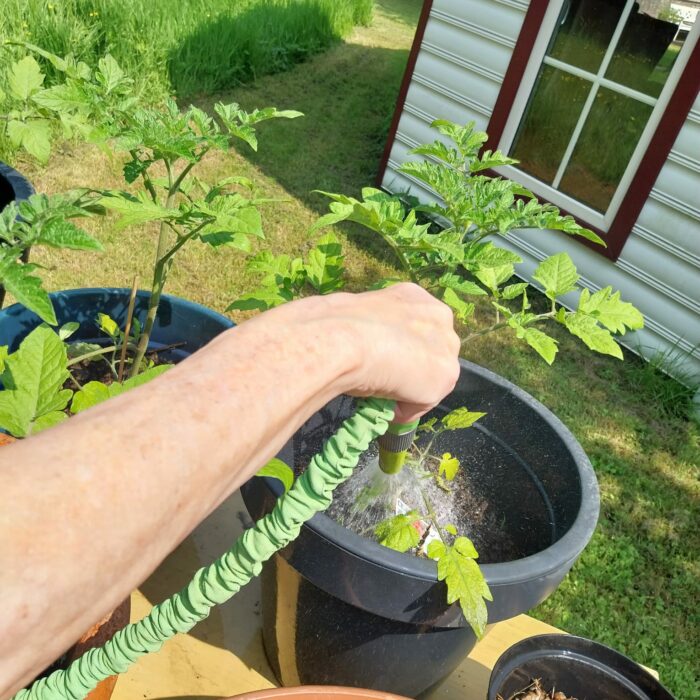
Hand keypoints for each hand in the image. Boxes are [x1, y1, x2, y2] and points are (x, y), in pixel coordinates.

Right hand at [317, 283, 460, 422]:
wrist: (347, 338)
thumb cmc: (340, 325)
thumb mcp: (360, 320)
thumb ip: (375, 332)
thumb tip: (365, 352)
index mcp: (413, 296)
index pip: (414, 329)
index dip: (398, 347)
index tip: (380, 359)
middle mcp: (438, 315)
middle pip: (431, 351)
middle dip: (412, 367)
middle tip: (382, 379)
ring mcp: (447, 345)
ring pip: (431, 377)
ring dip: (409, 389)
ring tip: (380, 391)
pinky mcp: (446, 375)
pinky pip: (423, 401)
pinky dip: (404, 408)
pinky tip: (382, 399)